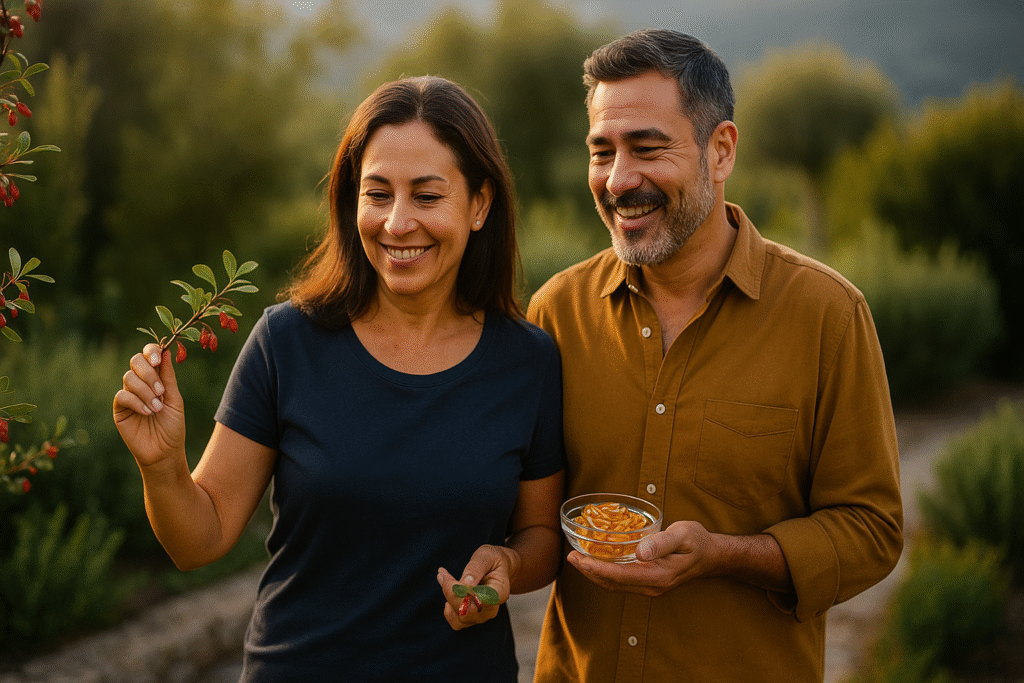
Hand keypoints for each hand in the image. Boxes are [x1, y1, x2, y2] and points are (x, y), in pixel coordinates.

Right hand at [112, 343, 186, 466]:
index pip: (149, 355)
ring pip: (129, 378)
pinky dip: (137, 402)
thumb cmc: (173, 427)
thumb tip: (166, 351)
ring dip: (146, 391)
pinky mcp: (119, 409)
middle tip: (161, 390)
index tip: (158, 360)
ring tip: (157, 408)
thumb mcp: (175, 400)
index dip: (151, 352)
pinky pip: (122, 396)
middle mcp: (141, 383)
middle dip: (148, 372)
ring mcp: (129, 395)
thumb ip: (169, 378)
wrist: (165, 452)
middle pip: (135, 361)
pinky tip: (148, 412)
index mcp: (156, 378)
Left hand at [437, 544, 517, 629]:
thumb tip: (464, 585)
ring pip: (459, 618)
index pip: (478, 599)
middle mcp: (492, 608)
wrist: (499, 568)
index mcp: (499, 592)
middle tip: (442, 573)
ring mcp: (483, 616)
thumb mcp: (486, 556)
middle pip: (466, 612)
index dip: (459, 592)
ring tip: (444, 578)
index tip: (446, 575)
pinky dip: (449, 609)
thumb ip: (475, 569)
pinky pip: (457, 623)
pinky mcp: (473, 618)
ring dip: (448, 599)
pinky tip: (449, 592)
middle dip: (450, 593)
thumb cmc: (493, 560)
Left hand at [568, 520, 718, 596]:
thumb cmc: (697, 541)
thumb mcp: (682, 535)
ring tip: (577, 559)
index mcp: (659, 576)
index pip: (620, 576)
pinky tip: (595, 561)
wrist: (711, 555)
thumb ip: (661, 543)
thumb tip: (640, 551)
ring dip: (594, 573)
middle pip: (613, 583)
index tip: (579, 559)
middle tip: (570, 556)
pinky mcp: (647, 583)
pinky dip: (604, 573)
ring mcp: (649, 587)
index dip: (597, 569)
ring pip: (615, 584)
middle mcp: (651, 586)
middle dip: (589, 572)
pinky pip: (621, 581)